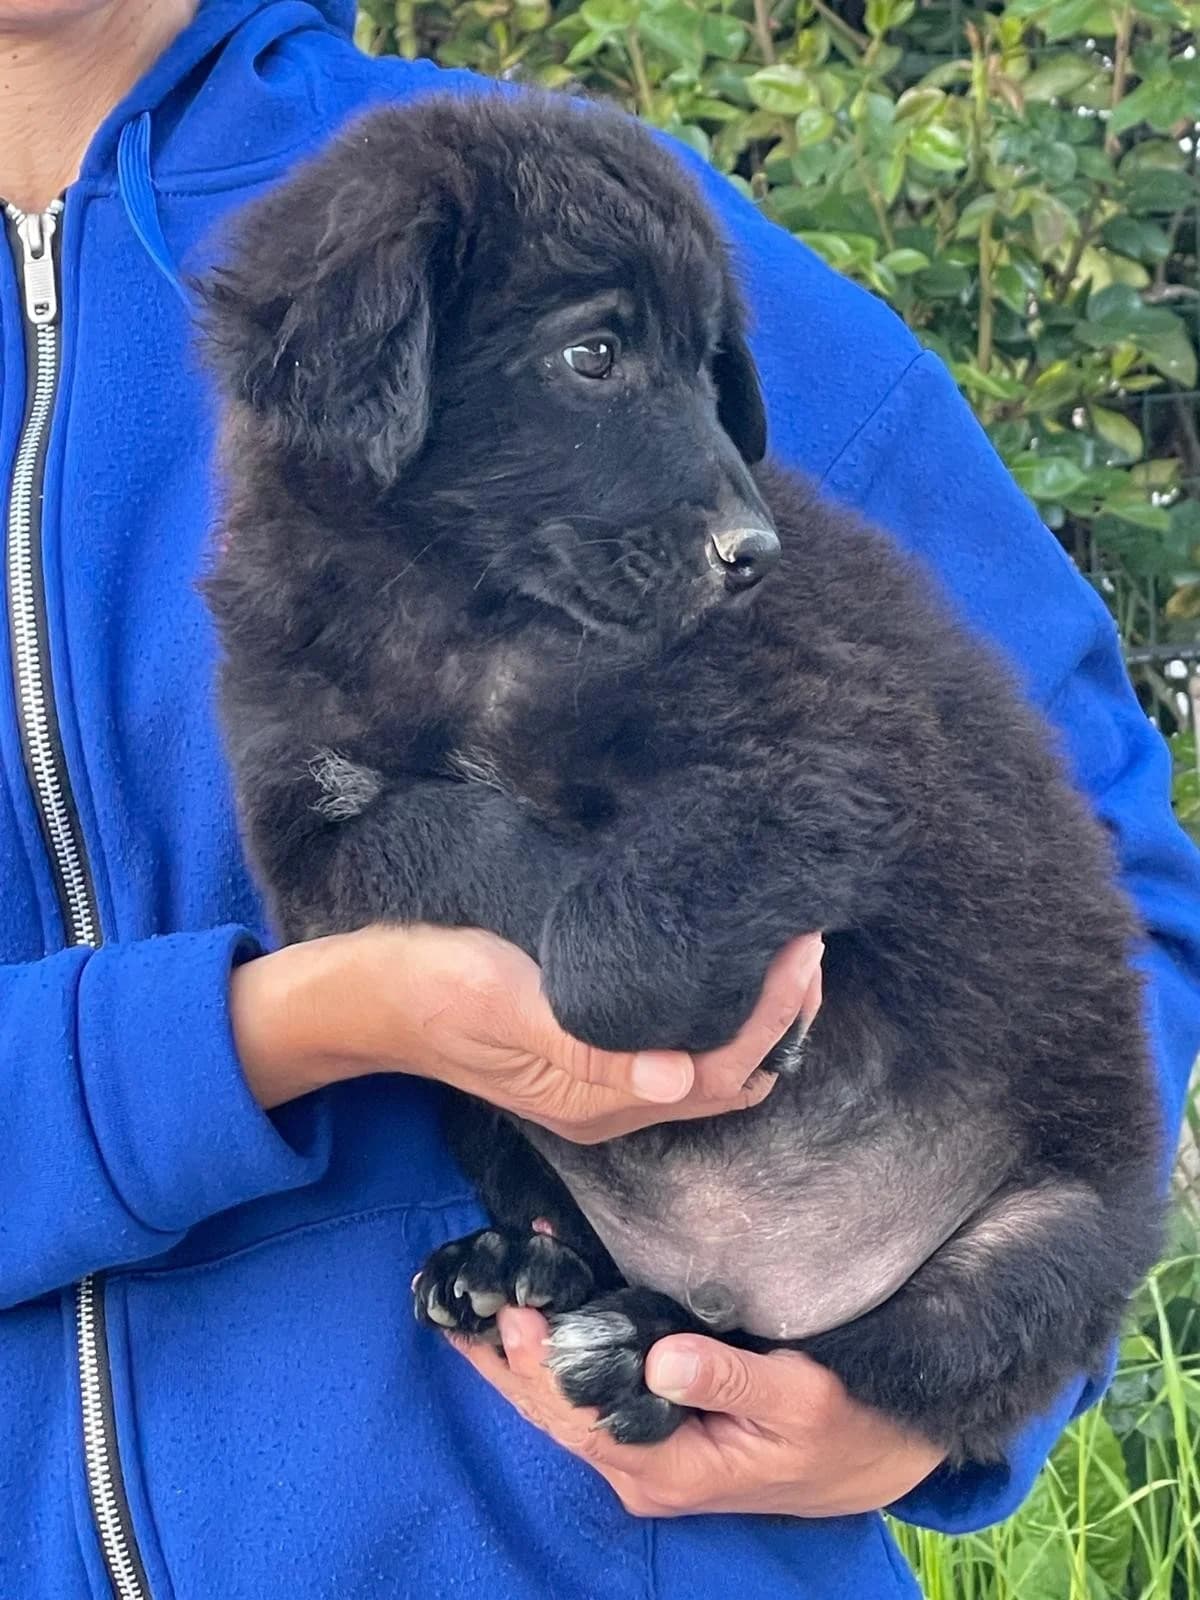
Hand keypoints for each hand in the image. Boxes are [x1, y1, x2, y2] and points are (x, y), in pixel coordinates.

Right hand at [232, 923, 822, 1139]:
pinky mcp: (587, 1061)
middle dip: (780, 1020)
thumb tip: (674, 1081)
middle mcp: (607, 1107)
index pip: (713, 1071)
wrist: (371, 995)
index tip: (801, 950)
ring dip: (757, 1021)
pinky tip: (729, 974)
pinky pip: (679, 1053)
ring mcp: (598, 1089)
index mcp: (590, 1099)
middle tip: (808, 945)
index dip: (769, 1018)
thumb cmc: (432, 983)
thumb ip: (584, 1043)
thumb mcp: (503, 1001)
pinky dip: (720, 1020)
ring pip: (709, 1071)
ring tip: (786, 956)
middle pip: (726, 1080)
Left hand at [450, 1307, 943, 1517]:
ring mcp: (639, 1451)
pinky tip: (531, 1308)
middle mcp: (639, 1467)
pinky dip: (550, 1350)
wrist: (873, 1459)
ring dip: (517, 1351)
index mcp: (668, 1468)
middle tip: (459, 1291)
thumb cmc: (843, 1427)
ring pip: (557, 1401)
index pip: (580, 1414)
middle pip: (550, 1410)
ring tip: (474, 1294)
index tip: (511, 1312)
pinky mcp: (648, 1429)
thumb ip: (730, 1380)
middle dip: (502, 1355)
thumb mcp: (800, 1400)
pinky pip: (583, 1391)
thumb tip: (662, 1360)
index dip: (540, 1365)